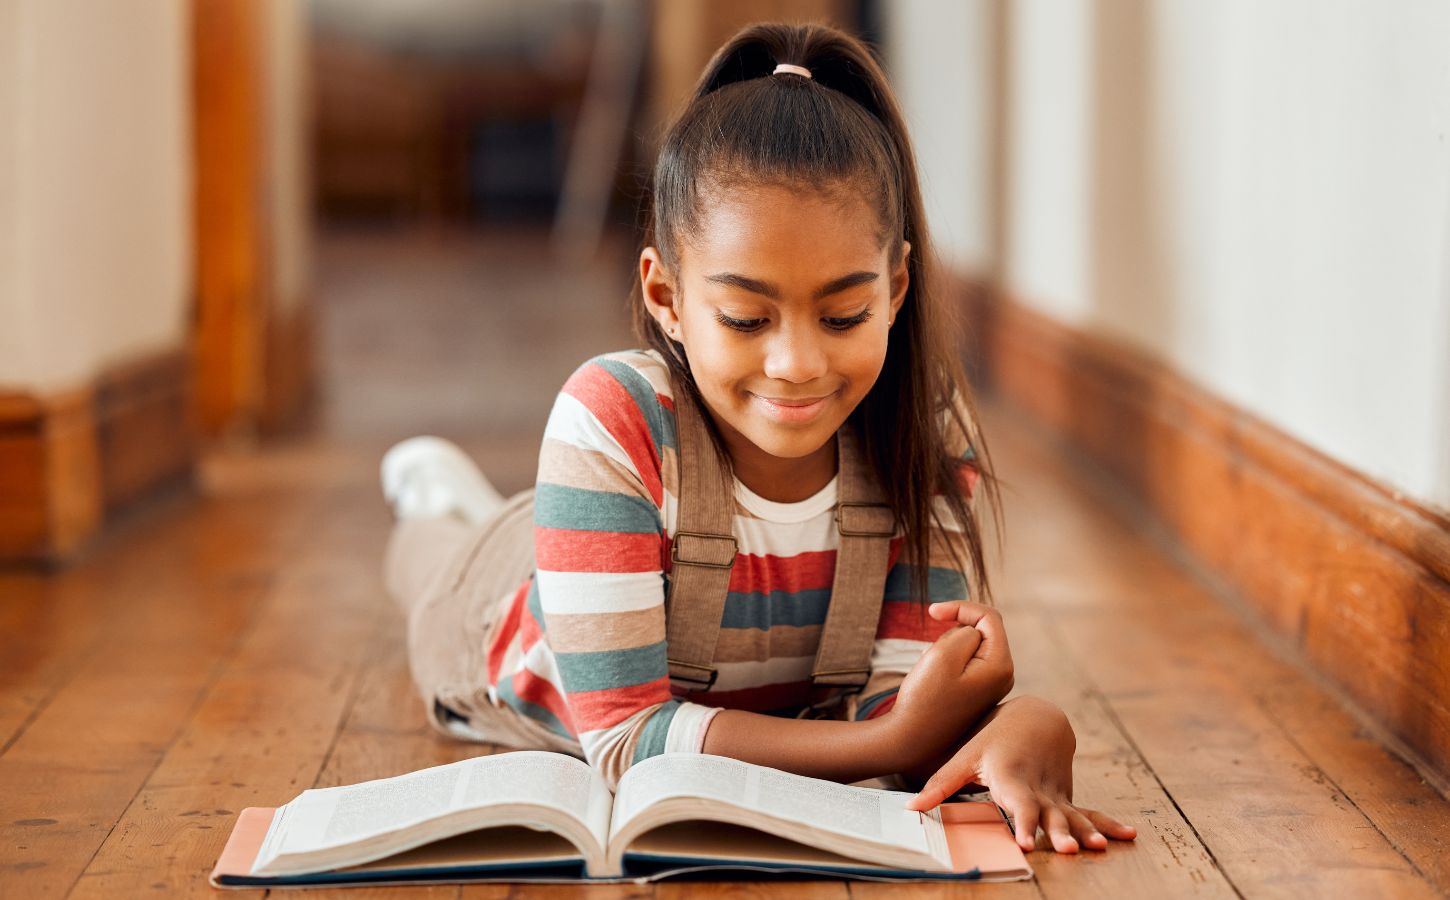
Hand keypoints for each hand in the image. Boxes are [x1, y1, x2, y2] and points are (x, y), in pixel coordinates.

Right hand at [888, 602, 1014, 767]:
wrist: (910, 739)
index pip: (988, 617)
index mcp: (1001, 665)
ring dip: (946, 648)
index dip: (960, 607)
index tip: (931, 612)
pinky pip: (962, 662)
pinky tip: (933, 681)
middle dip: (951, 634)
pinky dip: (945, 662)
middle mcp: (1003, 675)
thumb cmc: (925, 698)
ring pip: (967, 646)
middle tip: (931, 655)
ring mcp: (990, 685)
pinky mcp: (976, 691)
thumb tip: (973, 633)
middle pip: (979, 631)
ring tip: (931, 672)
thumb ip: (965, 631)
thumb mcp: (944, 653)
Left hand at [904, 696, 1136, 852]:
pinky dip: (1107, 824)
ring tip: (1097, 850)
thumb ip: (940, 785)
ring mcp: (1056, 793)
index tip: (1027, 843)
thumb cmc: (993, 738)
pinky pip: (1089, 812)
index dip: (1024, 823)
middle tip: (1068, 851)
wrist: (1035, 715)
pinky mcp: (1067, 797)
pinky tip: (1129, 835)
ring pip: (1073, 814)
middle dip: (1060, 832)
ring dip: (1086, 832)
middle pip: (1050, 813)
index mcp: (1012, 777)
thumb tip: (911, 809)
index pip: (1019, 804)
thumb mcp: (965, 757)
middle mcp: (1038, 787)